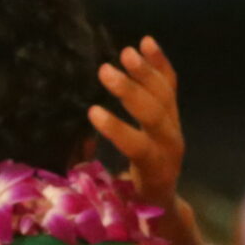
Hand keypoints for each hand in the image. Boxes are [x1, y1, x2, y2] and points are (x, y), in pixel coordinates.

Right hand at [90, 38, 211, 244]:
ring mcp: (175, 128)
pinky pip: (170, 85)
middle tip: (105, 71)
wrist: (164, 200)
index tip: (93, 113)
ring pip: (165, 97)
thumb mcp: (117, 197)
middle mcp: (170, 147)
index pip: (139, 147)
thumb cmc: (132, 202)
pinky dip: (160, 64)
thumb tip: (70, 159)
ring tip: (125, 52)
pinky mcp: (175, 115)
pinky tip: (146, 42)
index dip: (119, 130)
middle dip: (131, 92)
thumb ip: (99, 179)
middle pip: (156, 115)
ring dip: (145, 73)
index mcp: (155, 169)